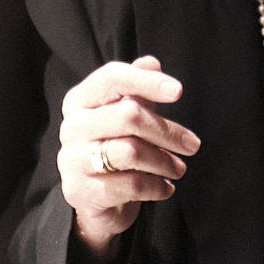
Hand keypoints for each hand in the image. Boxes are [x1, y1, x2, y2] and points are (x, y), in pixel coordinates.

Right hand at [59, 54, 197, 256]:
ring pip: (131, 152)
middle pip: (129, 115)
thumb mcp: (124, 116)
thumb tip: (151, 62)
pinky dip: (156, 186)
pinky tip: (165, 188)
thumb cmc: (113, 148)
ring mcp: (73, 160)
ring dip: (164, 162)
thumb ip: (136, 90)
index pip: (112, 78)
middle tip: (192, 145)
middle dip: (167, 131)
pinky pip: (131, 184)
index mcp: (79, 101)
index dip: (146, 81)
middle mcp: (71, 127)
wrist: (94, 201)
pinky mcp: (81, 191)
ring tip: (178, 168)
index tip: (178, 91)